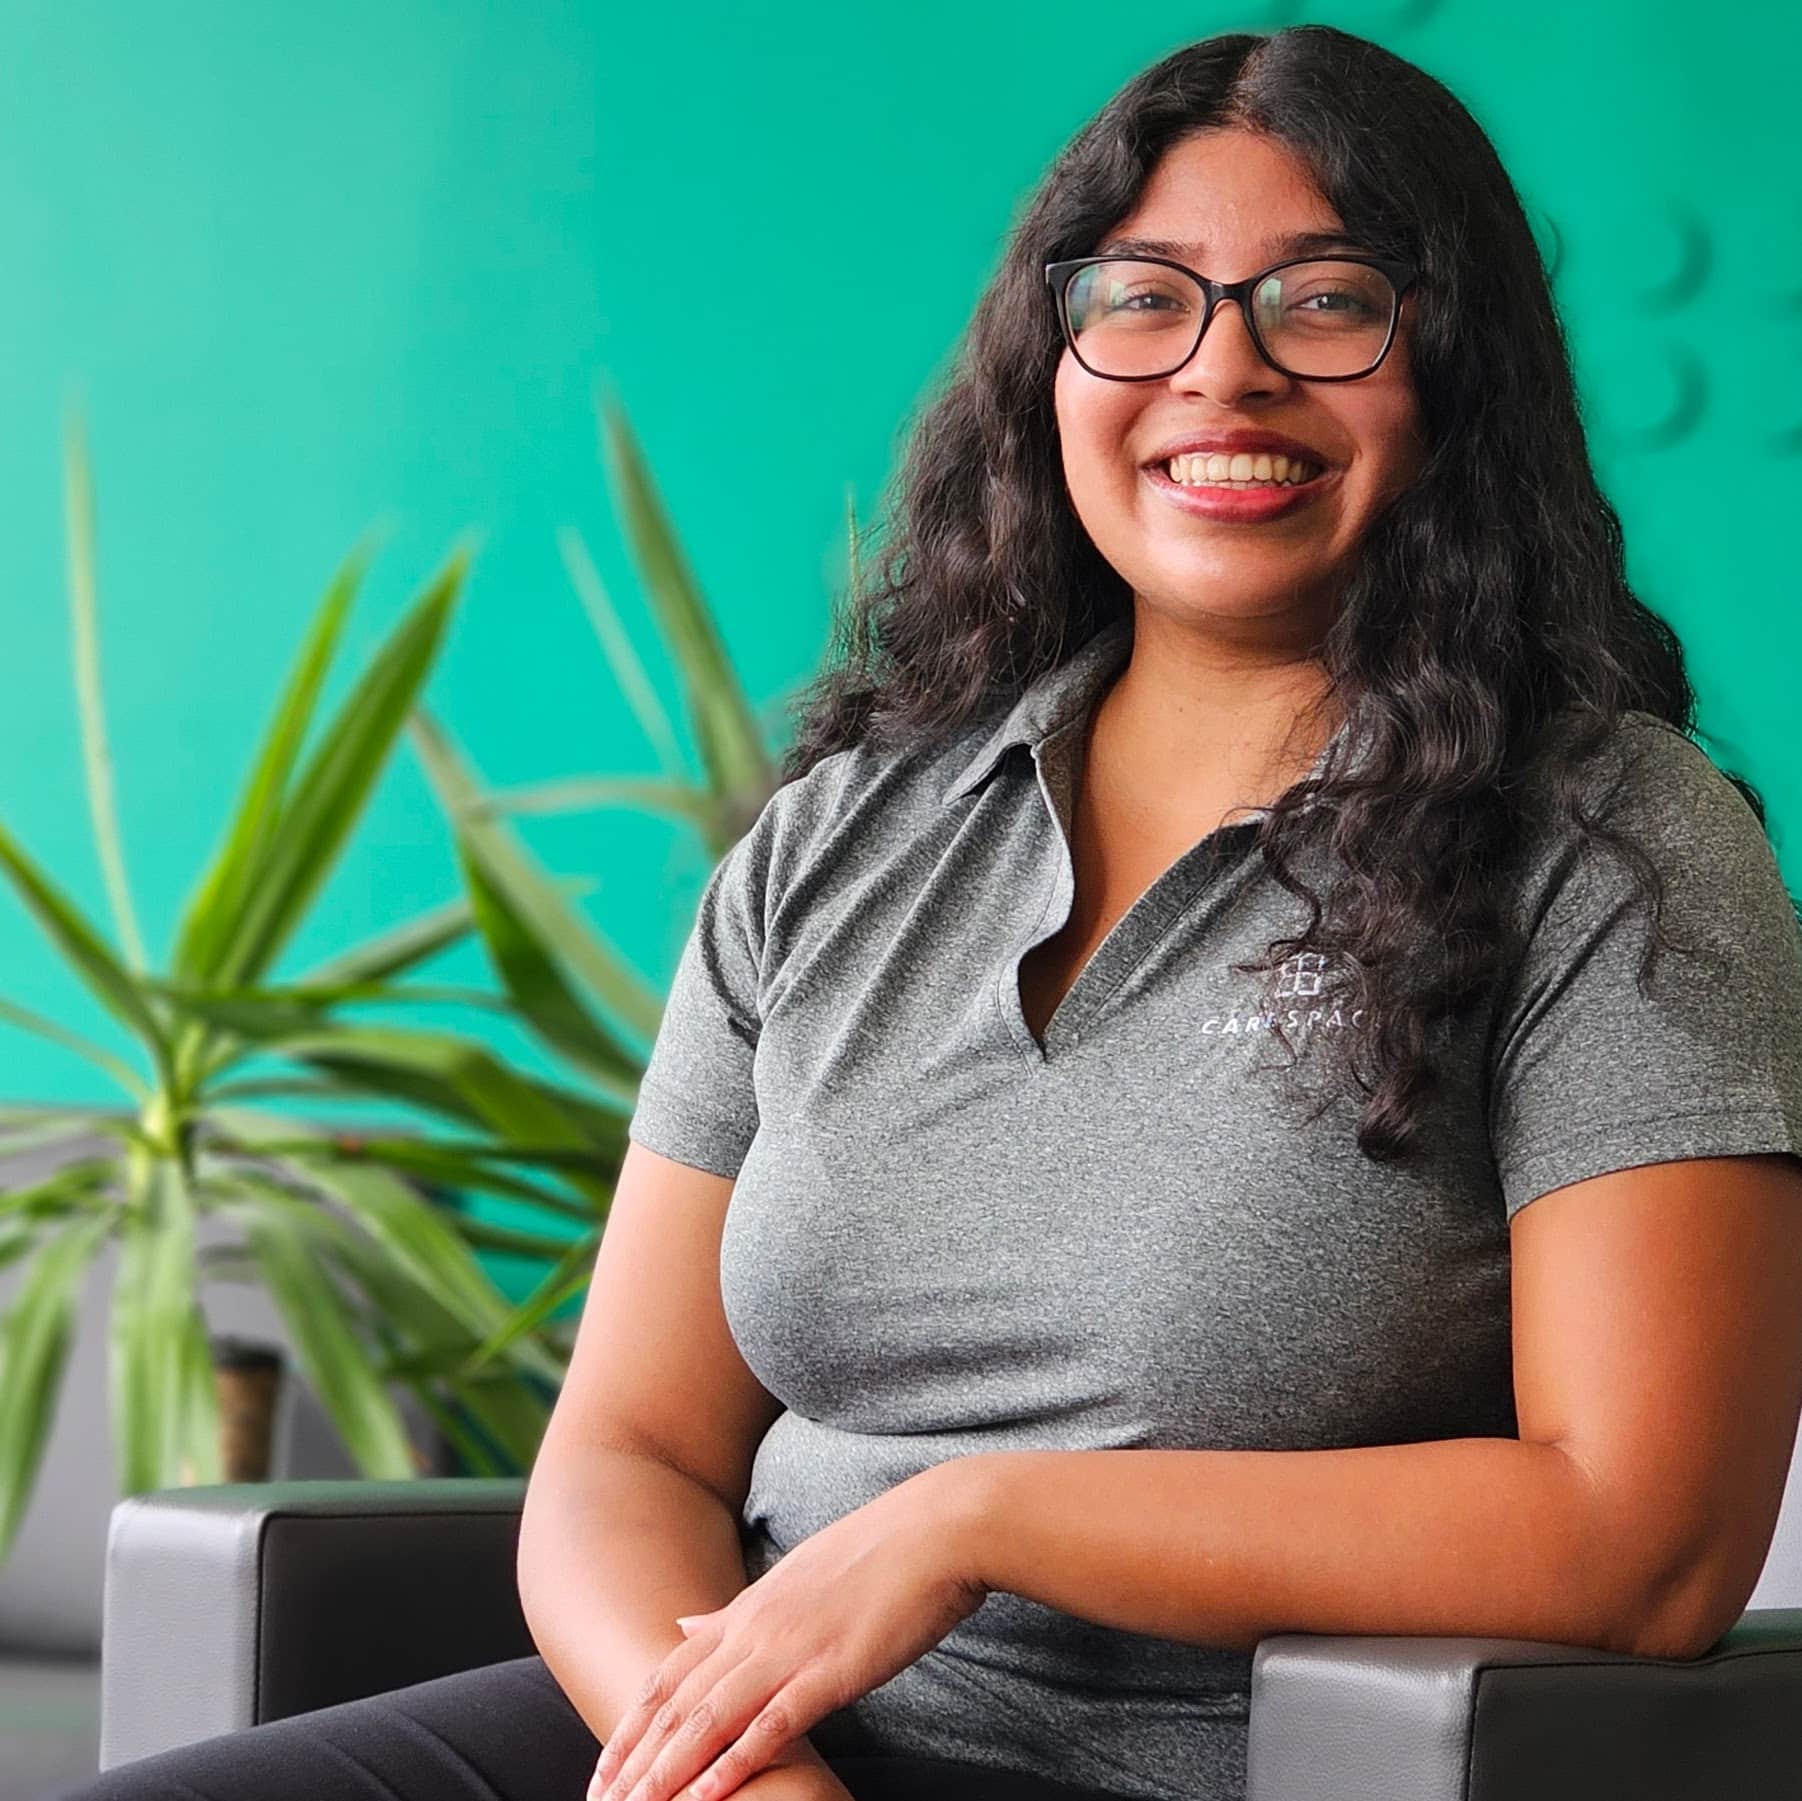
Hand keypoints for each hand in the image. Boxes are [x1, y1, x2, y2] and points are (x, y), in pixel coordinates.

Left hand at [586, 1466, 989, 1800]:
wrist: (937, 1529)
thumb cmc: (877, 1554)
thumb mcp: (794, 1576)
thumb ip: (736, 1609)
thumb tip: (684, 1620)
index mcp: (749, 1606)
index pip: (670, 1671)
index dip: (632, 1723)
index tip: (604, 1768)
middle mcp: (756, 1628)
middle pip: (676, 1702)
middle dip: (633, 1759)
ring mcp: (791, 1648)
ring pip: (710, 1718)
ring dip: (667, 1770)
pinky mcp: (831, 1669)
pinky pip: (771, 1724)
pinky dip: (734, 1762)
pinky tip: (706, 1796)